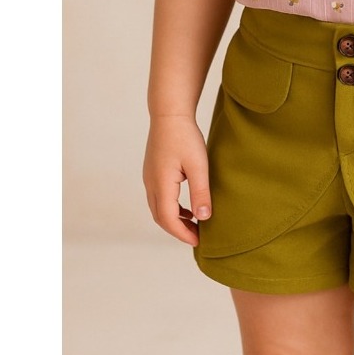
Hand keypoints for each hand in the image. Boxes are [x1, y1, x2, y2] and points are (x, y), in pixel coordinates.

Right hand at [142, 115, 212, 245]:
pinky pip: (159, 198)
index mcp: (161, 184)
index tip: (199, 241)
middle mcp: (150, 184)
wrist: (169, 113)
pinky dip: (171, 208)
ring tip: (194, 224)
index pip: (169, 219)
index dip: (183, 234)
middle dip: (178, 230)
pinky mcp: (152, 171)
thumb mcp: (198, 165)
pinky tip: (186, 207)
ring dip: (174, 219)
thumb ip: (200, 192)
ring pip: (158, 208)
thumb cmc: (185, 136)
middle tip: (197, 237)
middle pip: (161, 217)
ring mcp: (149, 178)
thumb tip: (204, 217)